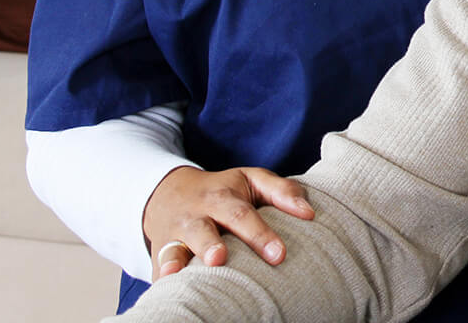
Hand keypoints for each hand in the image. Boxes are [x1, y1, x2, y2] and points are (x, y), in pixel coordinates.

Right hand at [143, 166, 313, 280]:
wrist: (168, 193)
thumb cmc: (222, 190)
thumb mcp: (251, 179)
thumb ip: (282, 191)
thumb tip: (310, 213)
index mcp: (221, 198)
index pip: (243, 216)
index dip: (260, 235)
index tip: (278, 255)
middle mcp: (195, 217)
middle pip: (204, 231)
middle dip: (211, 245)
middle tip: (221, 259)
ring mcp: (173, 237)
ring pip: (174, 249)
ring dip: (177, 261)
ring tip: (182, 275)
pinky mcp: (159, 255)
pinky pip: (157, 268)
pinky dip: (158, 279)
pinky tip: (163, 287)